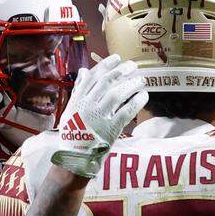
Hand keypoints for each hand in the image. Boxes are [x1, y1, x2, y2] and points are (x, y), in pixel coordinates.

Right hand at [51, 53, 148, 178]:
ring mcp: (99, 117)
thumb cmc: (73, 133)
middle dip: (122, 71)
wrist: (75, 157)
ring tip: (141, 80)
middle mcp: (88, 105)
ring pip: (117, 94)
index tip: (117, 58)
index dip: (106, 65)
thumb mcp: (70, 109)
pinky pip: (126, 111)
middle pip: (107, 82)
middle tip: (133, 66)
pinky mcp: (111, 128)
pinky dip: (136, 102)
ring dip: (131, 85)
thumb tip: (85, 70)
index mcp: (78, 99)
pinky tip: (143, 96)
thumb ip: (78, 89)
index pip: (93, 76)